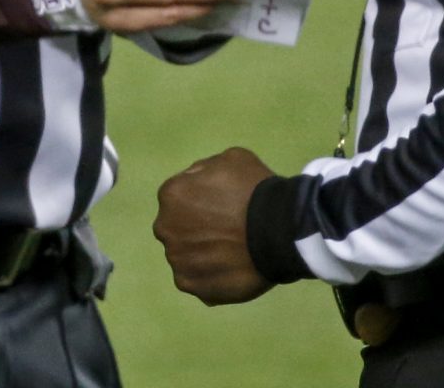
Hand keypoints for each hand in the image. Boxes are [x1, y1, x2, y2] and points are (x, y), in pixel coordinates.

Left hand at [154, 146, 276, 305]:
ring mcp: (177, 259)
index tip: (224, 208)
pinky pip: (196, 279)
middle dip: (196, 228)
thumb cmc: (255, 189)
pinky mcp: (190, 284)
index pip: (180, 198)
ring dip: (202, 254)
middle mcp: (165, 227)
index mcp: (171, 194)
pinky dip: (210, 276)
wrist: (278, 230)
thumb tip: (197, 183)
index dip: (203, 201)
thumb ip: (205, 170)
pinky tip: (231, 270)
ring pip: (186, 255)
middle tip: (228, 231)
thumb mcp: (231, 159)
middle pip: (178, 227)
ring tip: (233, 253)